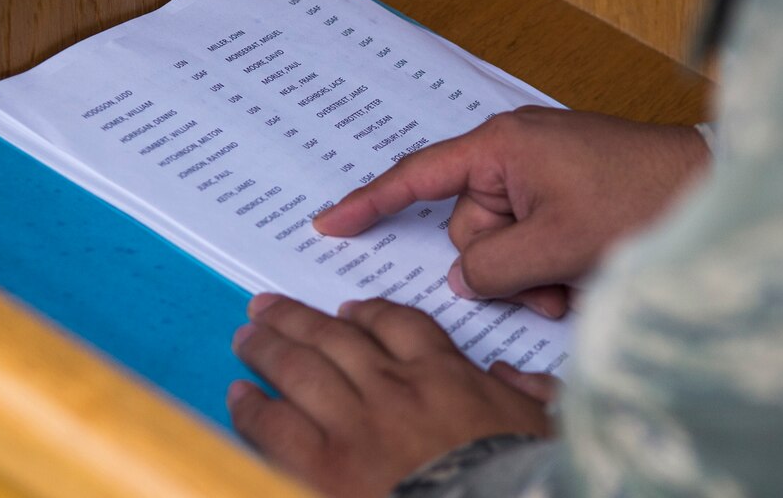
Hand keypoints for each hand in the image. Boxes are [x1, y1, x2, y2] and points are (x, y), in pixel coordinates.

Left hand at [228, 293, 555, 497]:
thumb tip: (511, 375)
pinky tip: (239, 394)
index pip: (397, 324)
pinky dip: (253, 406)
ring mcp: (354, 422)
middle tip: (266, 307)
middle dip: (297, 318)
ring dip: (268, 347)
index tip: (347, 310)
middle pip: (334, 335)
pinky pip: (276, 424)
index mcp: (443, 373)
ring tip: (246, 335)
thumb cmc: (518, 476)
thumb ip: (531, 393)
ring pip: (300, 367)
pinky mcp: (323, 464)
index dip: (367, 312)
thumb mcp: (543, 427)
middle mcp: (392, 386)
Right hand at [314, 107, 708, 317]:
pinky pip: (529, 238)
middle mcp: (512, 155)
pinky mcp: (560, 192)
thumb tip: (463, 276)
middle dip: (499, 265)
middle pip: (467, 228)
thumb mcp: (555, 245)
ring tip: (572, 281)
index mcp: (500, 148)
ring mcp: (538, 175)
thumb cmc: (639, 199)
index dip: (369, 203)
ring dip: (528, 273)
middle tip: (543, 283)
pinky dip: (546, 265)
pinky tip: (580, 272)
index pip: (417, 177)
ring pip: (501, 244)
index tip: (330, 222)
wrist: (709, 187)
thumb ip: (491, 265)